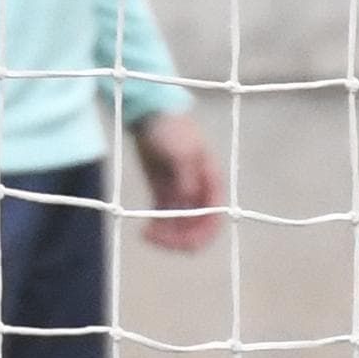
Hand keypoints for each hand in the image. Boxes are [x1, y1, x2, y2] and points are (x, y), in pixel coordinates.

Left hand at [130, 110, 226, 250]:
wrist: (150, 115)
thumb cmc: (171, 129)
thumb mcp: (182, 151)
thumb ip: (187, 176)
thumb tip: (189, 199)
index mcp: (211, 183)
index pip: (214, 219)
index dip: (200, 235)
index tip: (178, 241)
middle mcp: (200, 192)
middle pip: (197, 229)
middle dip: (179, 239)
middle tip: (155, 237)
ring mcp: (182, 194)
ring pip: (180, 228)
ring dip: (167, 236)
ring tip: (146, 233)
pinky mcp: (164, 194)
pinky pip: (165, 220)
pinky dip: (157, 228)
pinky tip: (144, 231)